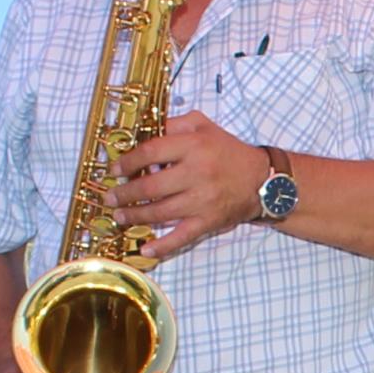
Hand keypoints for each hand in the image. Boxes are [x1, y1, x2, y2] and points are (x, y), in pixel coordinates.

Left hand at [109, 110, 266, 261]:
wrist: (263, 180)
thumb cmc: (228, 151)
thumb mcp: (203, 125)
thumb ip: (174, 124)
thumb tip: (144, 131)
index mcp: (194, 146)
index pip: (151, 153)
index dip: (128, 162)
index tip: (115, 169)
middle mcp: (197, 173)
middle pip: (150, 186)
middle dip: (125, 193)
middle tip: (111, 198)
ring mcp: (203, 200)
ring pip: (160, 212)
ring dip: (134, 216)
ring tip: (119, 216)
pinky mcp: (209, 221)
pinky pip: (182, 236)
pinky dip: (163, 245)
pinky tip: (146, 248)